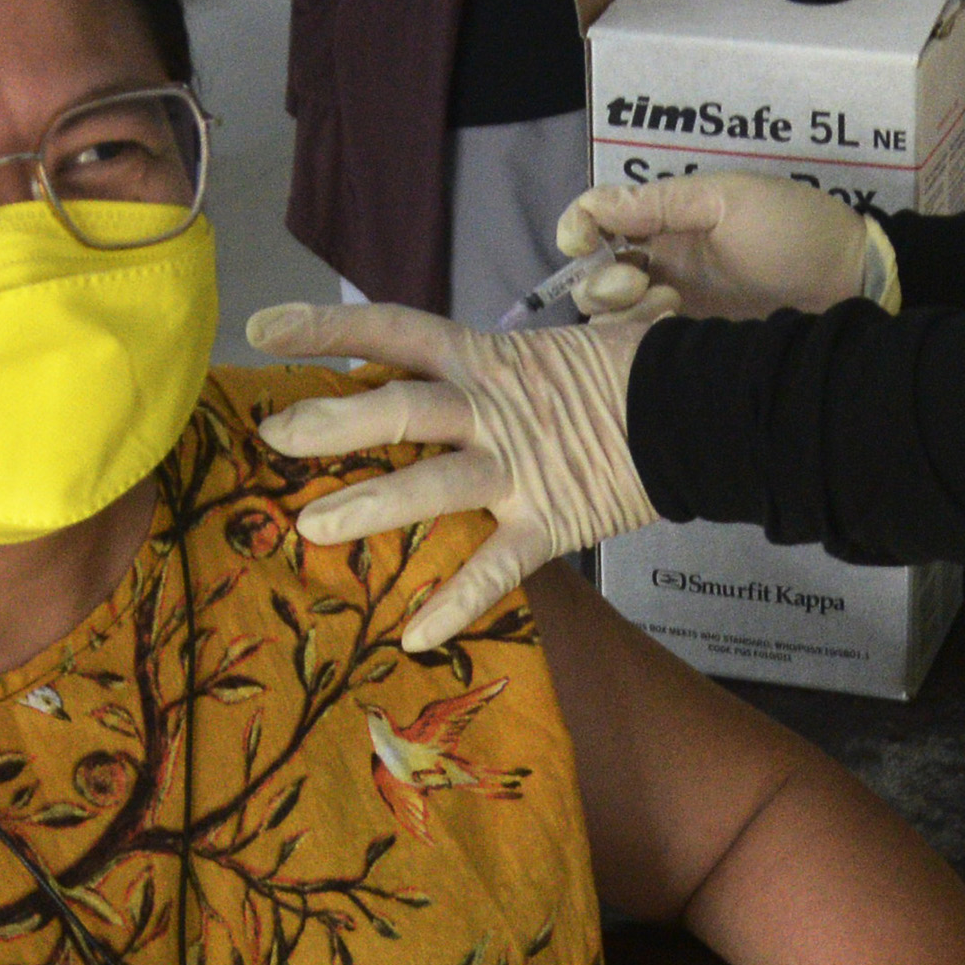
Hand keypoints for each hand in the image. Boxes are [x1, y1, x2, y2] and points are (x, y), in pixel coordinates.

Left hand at [245, 302, 662, 650]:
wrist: (700, 408)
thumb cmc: (624, 372)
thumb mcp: (546, 352)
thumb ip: (486, 368)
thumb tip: (427, 374)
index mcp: (486, 357)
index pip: (394, 330)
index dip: (328, 327)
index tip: (263, 328)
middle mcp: (492, 409)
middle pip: (402, 407)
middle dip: (333, 422)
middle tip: (274, 437)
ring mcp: (518, 468)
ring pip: (434, 486)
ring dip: (371, 507)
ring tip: (312, 530)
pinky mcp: (550, 522)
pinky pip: (496, 568)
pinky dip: (456, 604)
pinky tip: (412, 638)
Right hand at [558, 172, 882, 322]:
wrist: (853, 283)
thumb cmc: (795, 230)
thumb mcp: (729, 200)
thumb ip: (659, 203)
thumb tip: (592, 206)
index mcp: (667, 221)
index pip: (596, 221)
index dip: (578, 230)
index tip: (582, 242)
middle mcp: (662, 264)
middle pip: (593, 277)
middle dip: (601, 280)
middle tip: (642, 283)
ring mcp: (675, 309)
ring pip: (611, 318)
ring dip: (622, 313)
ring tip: (669, 308)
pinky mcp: (692, 346)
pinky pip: (642, 348)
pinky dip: (641, 341)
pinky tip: (675, 332)